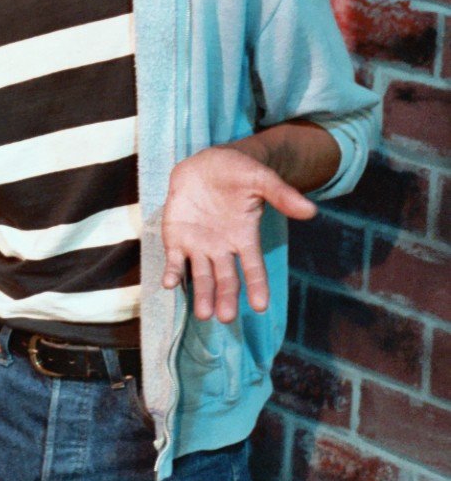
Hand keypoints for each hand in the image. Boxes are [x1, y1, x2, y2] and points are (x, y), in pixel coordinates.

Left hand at [161, 145, 316, 321]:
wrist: (205, 164)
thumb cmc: (237, 173)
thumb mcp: (261, 179)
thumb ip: (281, 195)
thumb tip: (310, 211)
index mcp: (245, 238)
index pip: (253, 268)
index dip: (257, 286)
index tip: (261, 306)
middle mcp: (222, 248)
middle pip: (226, 279)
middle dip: (226, 298)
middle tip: (225, 317)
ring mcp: (198, 245)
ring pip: (200, 275)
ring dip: (201, 294)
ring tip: (204, 314)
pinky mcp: (176, 237)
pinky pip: (174, 259)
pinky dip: (172, 272)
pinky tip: (169, 283)